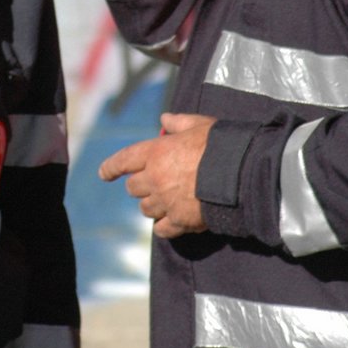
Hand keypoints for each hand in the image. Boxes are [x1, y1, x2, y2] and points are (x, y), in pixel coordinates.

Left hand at [98, 113, 215, 237]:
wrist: (243, 174)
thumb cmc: (221, 146)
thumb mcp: (200, 125)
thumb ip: (179, 122)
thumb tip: (164, 118)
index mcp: (155, 153)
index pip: (123, 160)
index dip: (111, 167)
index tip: (104, 174)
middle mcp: (155, 179)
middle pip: (133, 188)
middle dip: (140, 185)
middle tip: (154, 183)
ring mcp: (166, 202)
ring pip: (145, 209)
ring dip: (152, 205)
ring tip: (166, 201)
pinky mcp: (180, 221)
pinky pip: (161, 229)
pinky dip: (164, 226)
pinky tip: (171, 221)